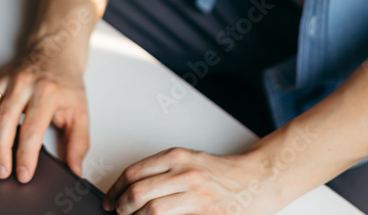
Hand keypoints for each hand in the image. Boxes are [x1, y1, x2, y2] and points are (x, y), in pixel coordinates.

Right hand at [0, 33, 89, 182]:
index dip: (26, 155)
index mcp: (47, 92)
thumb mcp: (80, 111)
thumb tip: (75, 170)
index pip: (32, 129)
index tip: (23, 174)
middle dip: (0, 151)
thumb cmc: (64, 83)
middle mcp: (23, 83)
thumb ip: (79, 143)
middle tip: (1, 171)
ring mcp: (4, 78)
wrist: (55, 51)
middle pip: (4, 120)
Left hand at [103, 147, 282, 214]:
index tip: (109, 198)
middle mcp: (185, 174)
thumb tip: (134, 187)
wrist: (257, 179)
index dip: (115, 188)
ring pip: (151, 211)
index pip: (134, 172)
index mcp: (178, 157)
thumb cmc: (224, 172)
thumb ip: (165, 171)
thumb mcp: (192, 160)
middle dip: (121, 206)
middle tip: (117, 212)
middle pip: (138, 192)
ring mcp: (195, 197)